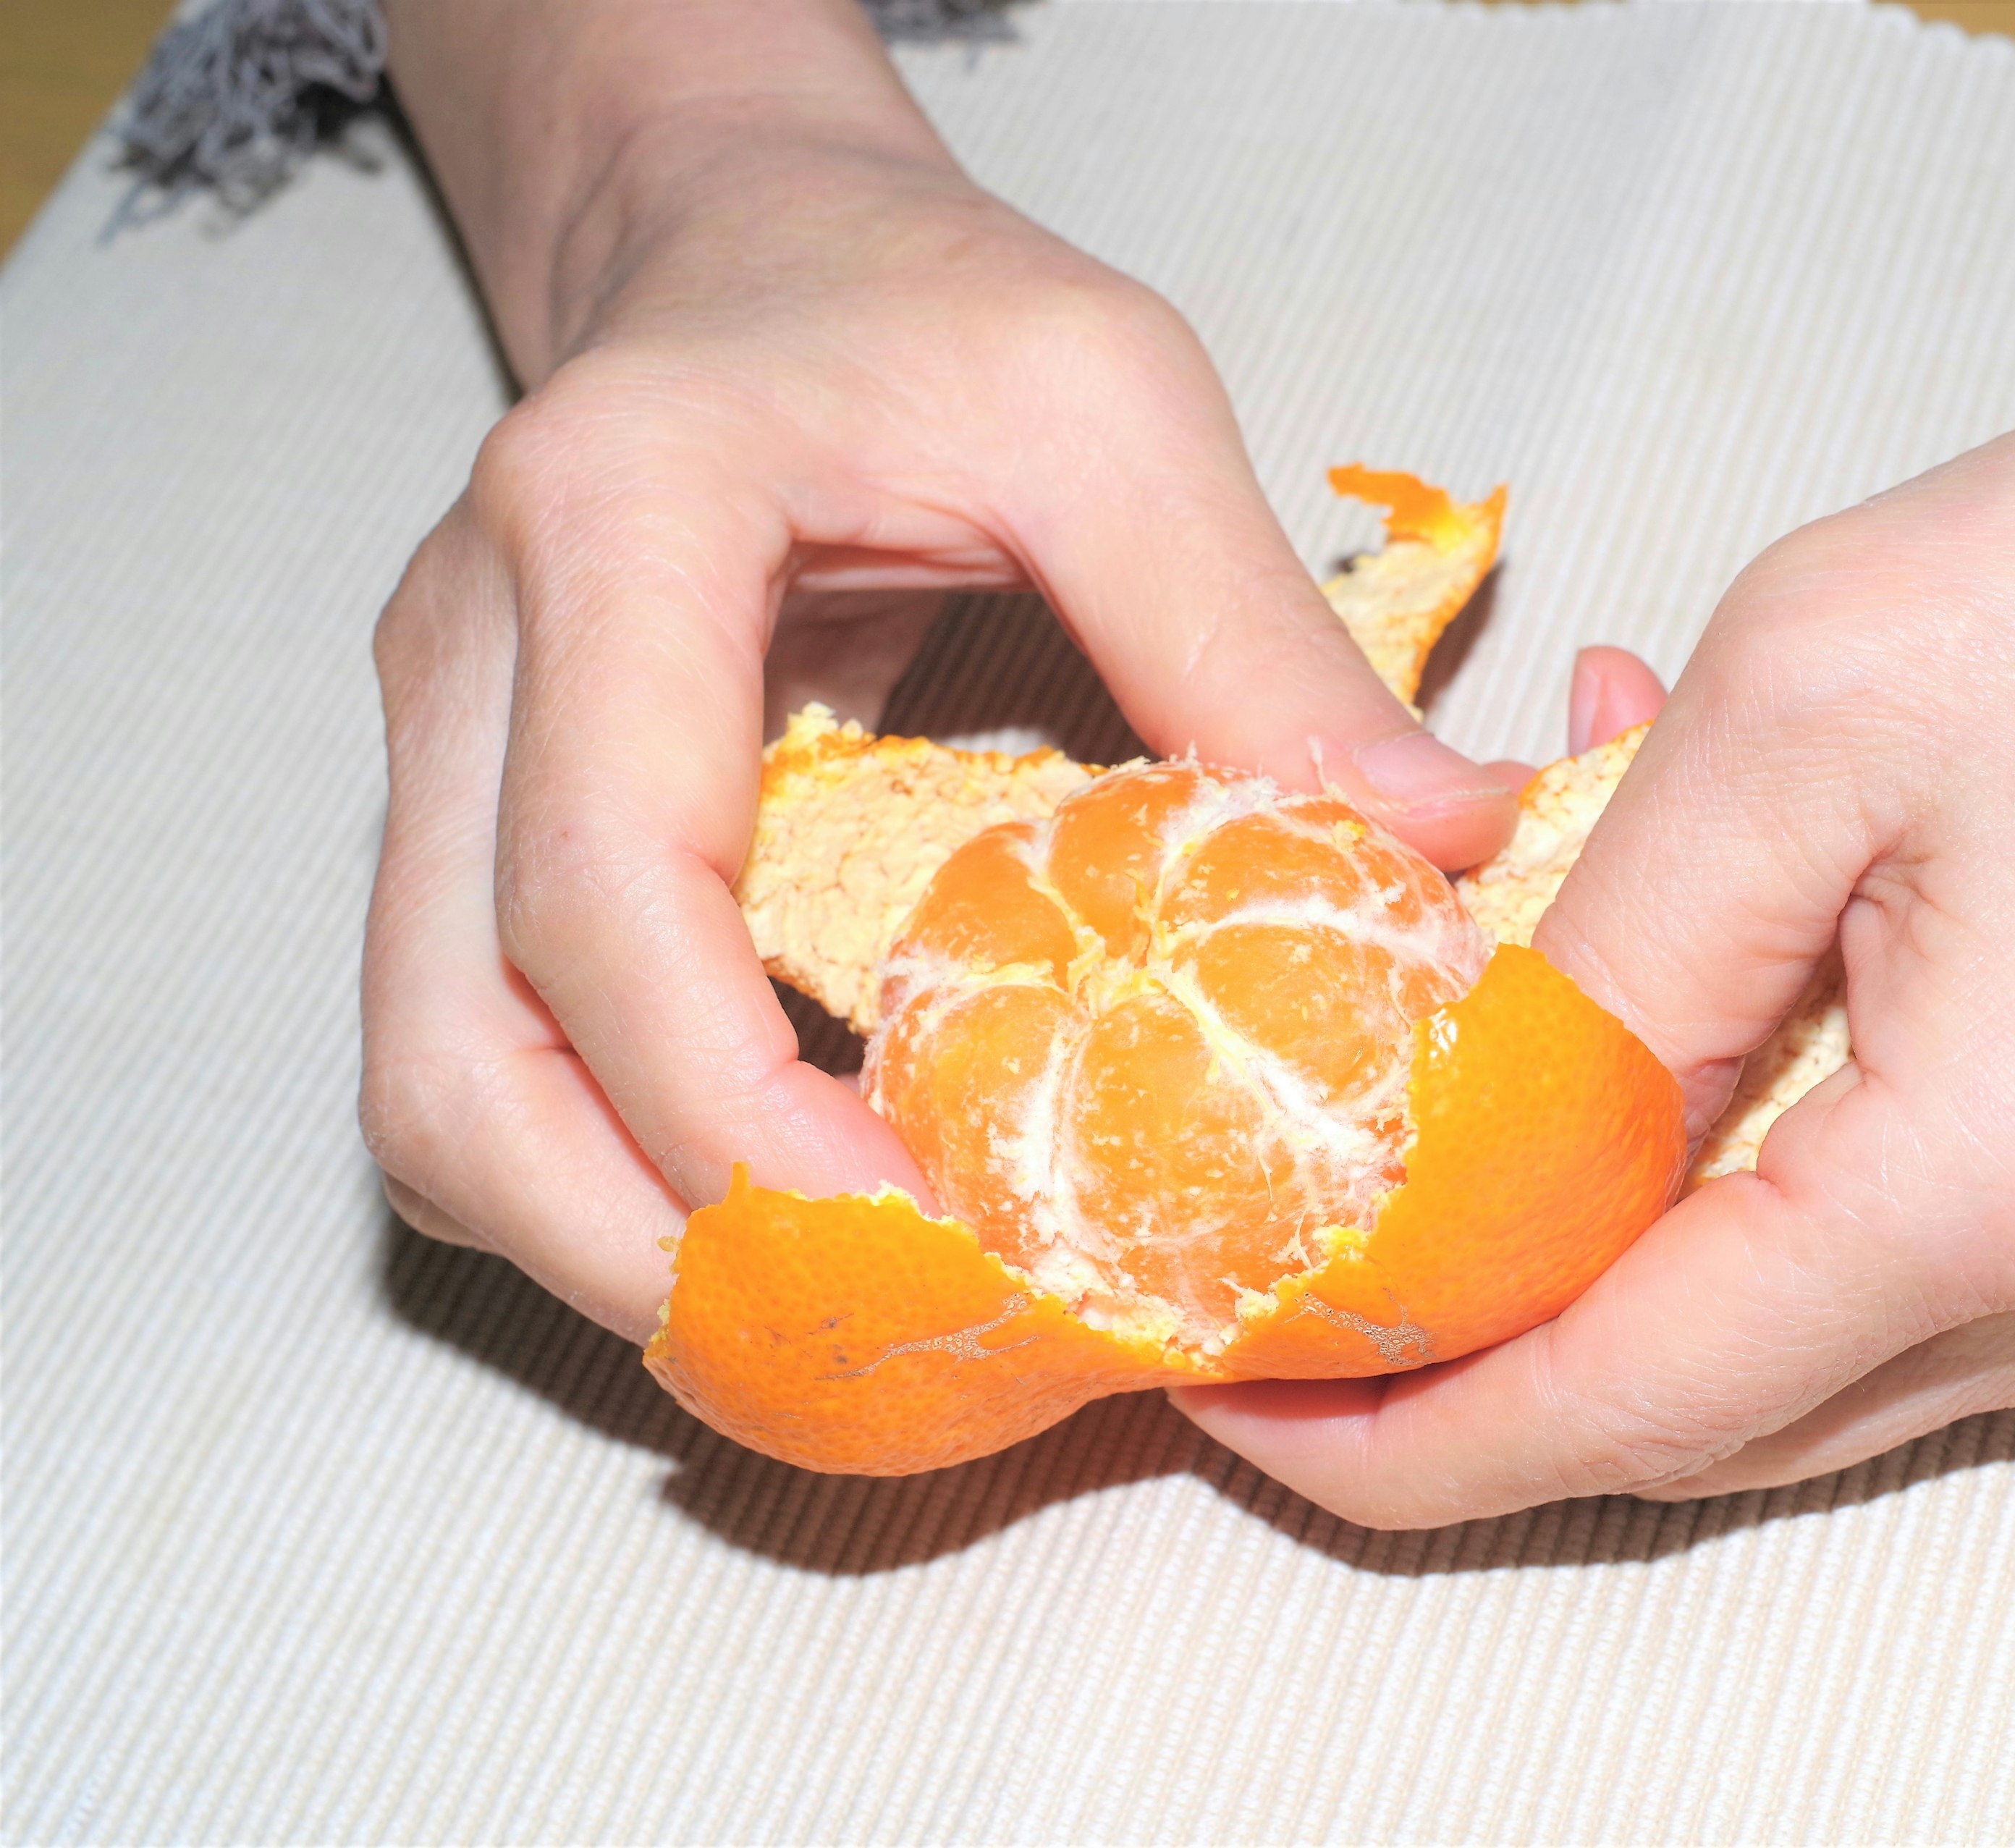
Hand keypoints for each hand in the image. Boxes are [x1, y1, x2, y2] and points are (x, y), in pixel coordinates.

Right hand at [358, 0, 1516, 1335]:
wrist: (741, 230)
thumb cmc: (915, 294)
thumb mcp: (1114, 403)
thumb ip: (1255, 632)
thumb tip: (1441, 852)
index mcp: (613, 530)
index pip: (605, 894)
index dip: (746, 1122)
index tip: (933, 1242)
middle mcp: (471, 657)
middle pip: (455, 1060)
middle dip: (655, 1250)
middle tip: (883, 1338)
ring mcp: (445, 750)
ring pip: (438, 1091)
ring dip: (620, 1244)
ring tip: (843, 1307)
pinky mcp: (471, 813)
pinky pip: (490, 1057)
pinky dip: (621, 1174)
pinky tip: (795, 1199)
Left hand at [1176, 173, 2014, 1523]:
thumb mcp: (1798, 706)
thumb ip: (1606, 961)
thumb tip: (1463, 1133)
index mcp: (2009, 1181)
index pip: (1630, 1396)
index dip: (1401, 1424)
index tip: (1231, 1385)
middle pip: (1699, 1410)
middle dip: (1474, 1358)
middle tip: (1289, 1268)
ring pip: (1778, 1351)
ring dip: (1596, 1245)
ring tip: (1459, 1082)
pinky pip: (1879, 1263)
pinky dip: (1727, 1180)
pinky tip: (1658, 1012)